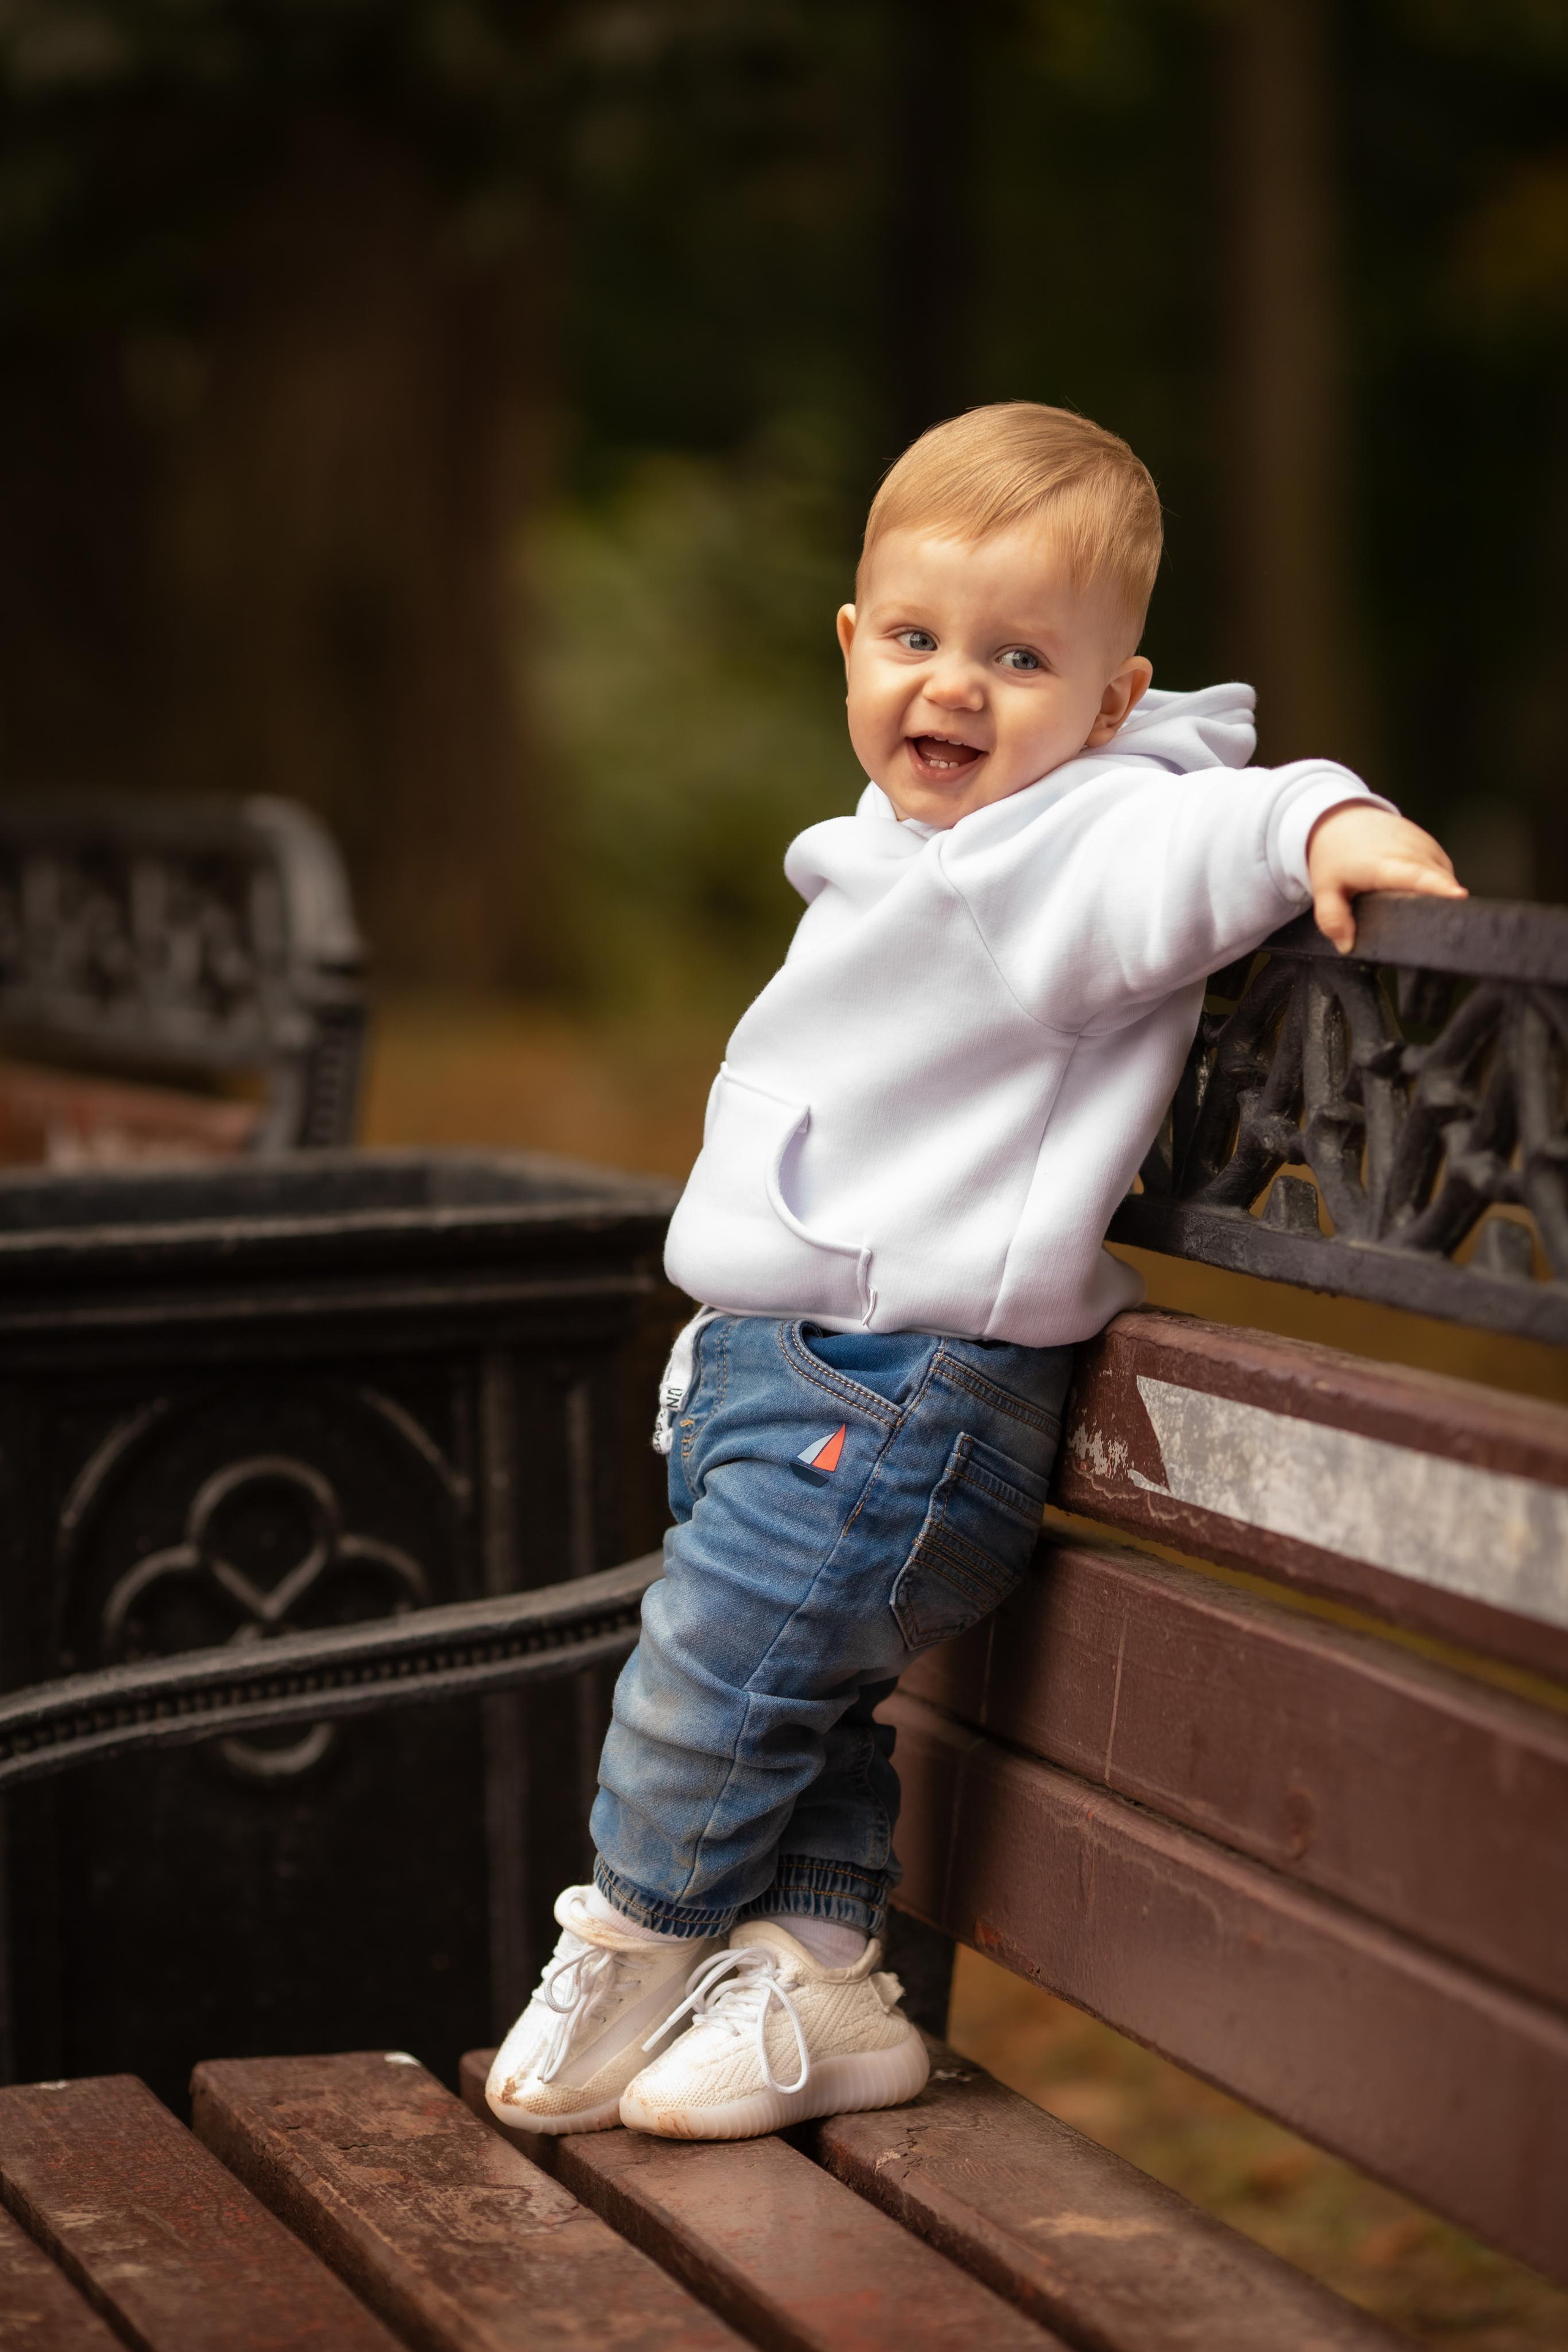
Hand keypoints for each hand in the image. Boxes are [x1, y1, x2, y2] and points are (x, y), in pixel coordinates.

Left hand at [1305, 802, 1465, 953]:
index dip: (1438, 888)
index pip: (1417, 876)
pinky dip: (1438, 884)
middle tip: (1426, 931)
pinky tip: (1418, 893)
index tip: (1458, 897)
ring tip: (1416, 910)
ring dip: (1438, 897)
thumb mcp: (1324, 889)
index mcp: (1385, 864)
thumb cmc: (1335, 855)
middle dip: (1440, 908)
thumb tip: (1348, 946)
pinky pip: (1444, 871)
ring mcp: (1426, 846)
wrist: (1342, 818)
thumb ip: (1333, 920)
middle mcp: (1411, 852)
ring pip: (1445, 879)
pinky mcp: (1433, 845)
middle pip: (1439, 884)